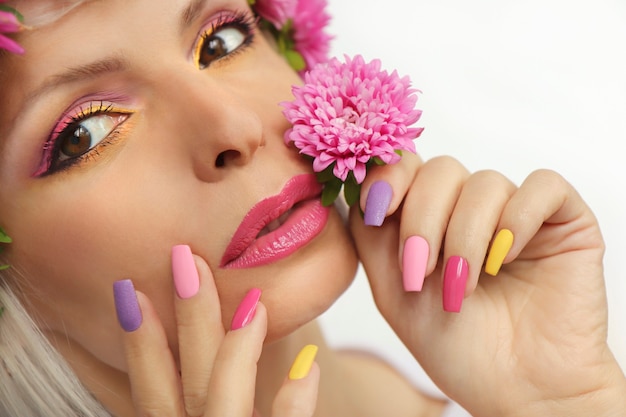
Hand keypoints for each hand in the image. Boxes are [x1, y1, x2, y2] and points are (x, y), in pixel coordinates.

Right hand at [114, 245, 318, 416]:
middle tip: (184, 260)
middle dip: (184, 322)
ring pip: (219, 402)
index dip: (138, 345)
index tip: (130, 291)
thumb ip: (190, 401)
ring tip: (254, 302)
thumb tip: (189, 351)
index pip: (149, 393)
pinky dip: (292, 401)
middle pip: (184, 384)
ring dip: (234, 350)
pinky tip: (311, 363)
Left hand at [350, 154, 625, 415]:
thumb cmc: (453, 343)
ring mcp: (516, 210)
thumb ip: (370, 234)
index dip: (389, 178)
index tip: (378, 211)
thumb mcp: (391, 288)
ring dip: (465, 237)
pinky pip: (543, 186)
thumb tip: (354, 186)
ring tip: (463, 287)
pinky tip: (504, 261)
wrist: (514, 388)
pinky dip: (517, 220)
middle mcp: (471, 207)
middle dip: (422, 221)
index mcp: (431, 216)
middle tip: (421, 272)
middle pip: (440, 170)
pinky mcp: (564, 220)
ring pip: (484, 183)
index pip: (408, 165)